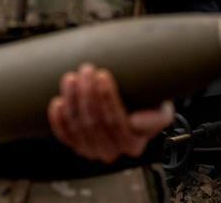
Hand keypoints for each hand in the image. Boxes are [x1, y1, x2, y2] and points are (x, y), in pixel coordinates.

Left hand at [48, 63, 174, 163]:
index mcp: (133, 144)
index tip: (103, 75)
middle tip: (87, 70)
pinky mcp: (77, 145)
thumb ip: (157, 118)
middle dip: (87, 93)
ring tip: (72, 78)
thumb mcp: (162, 110)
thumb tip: (135, 122)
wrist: (138, 111)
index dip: (107, 98)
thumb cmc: (149, 107)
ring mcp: (92, 150)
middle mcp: (112, 151)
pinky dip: (58, 119)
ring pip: (77, 126)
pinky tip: (58, 102)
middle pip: (94, 122)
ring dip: (72, 100)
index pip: (116, 121)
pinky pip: (64, 135)